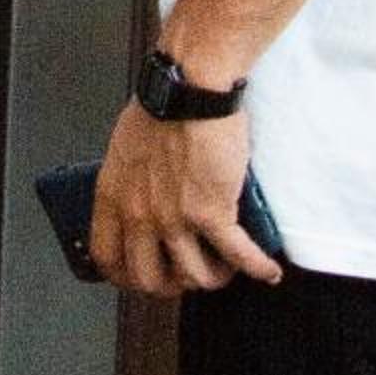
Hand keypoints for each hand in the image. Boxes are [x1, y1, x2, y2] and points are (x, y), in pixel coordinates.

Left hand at [91, 100, 283, 296]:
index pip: (107, 257)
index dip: (125, 277)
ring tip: (225, 269)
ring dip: (214, 278)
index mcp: (112, 197)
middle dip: (172, 285)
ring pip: (194, 275)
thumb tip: (142, 198)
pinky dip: (257, 267)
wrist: (189, 89)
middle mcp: (139, 214)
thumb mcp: (125, 150)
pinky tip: (268, 270)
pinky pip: (238, 256)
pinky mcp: (212, 213)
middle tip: (187, 276)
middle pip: (149, 278)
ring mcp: (175, 218)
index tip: (140, 278)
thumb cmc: (161, 107)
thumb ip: (130, 182)